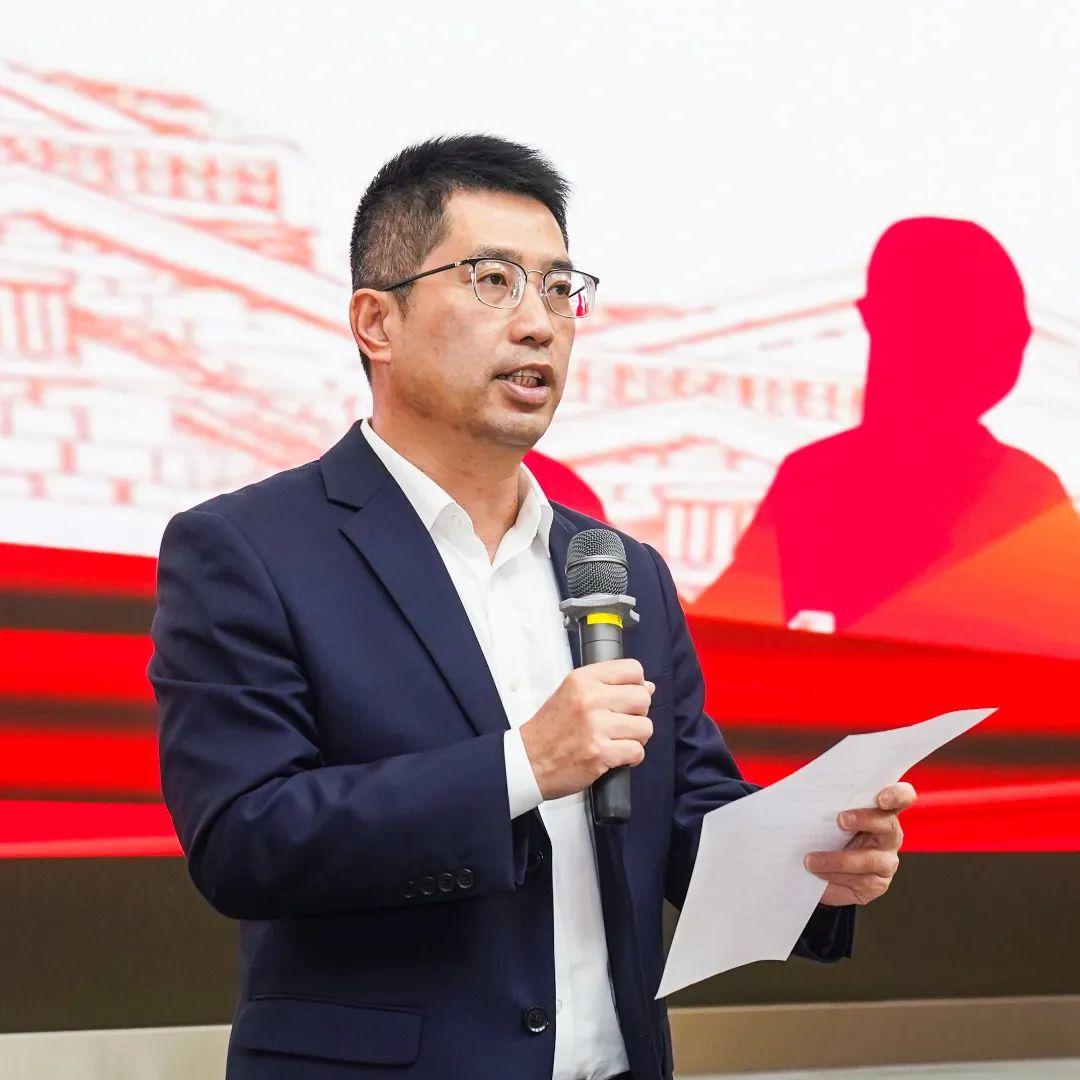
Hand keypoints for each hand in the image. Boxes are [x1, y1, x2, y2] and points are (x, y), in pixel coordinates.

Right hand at [519, 658, 653, 800]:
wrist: (528, 760)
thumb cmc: (551, 728)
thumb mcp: (572, 693)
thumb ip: (607, 687)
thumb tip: (649, 687)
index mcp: (583, 679)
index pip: (633, 670)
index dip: (637, 685)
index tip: (626, 699)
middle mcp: (590, 698)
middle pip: (643, 699)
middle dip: (638, 714)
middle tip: (621, 723)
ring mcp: (596, 726)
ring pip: (645, 727)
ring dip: (636, 738)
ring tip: (617, 741)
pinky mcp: (600, 753)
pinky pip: (637, 751)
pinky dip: (631, 757)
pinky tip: (615, 755)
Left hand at [804, 782, 915, 906]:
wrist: (819, 870)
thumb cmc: (824, 833)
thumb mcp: (826, 816)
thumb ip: (826, 803)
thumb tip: (799, 793)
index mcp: (881, 811)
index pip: (902, 797)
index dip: (897, 795)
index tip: (880, 798)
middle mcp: (890, 835)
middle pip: (888, 824)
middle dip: (864, 820)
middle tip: (839, 820)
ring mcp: (887, 861)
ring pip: (870, 859)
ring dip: (838, 860)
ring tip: (811, 860)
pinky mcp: (877, 884)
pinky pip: (860, 881)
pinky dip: (835, 876)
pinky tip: (818, 873)